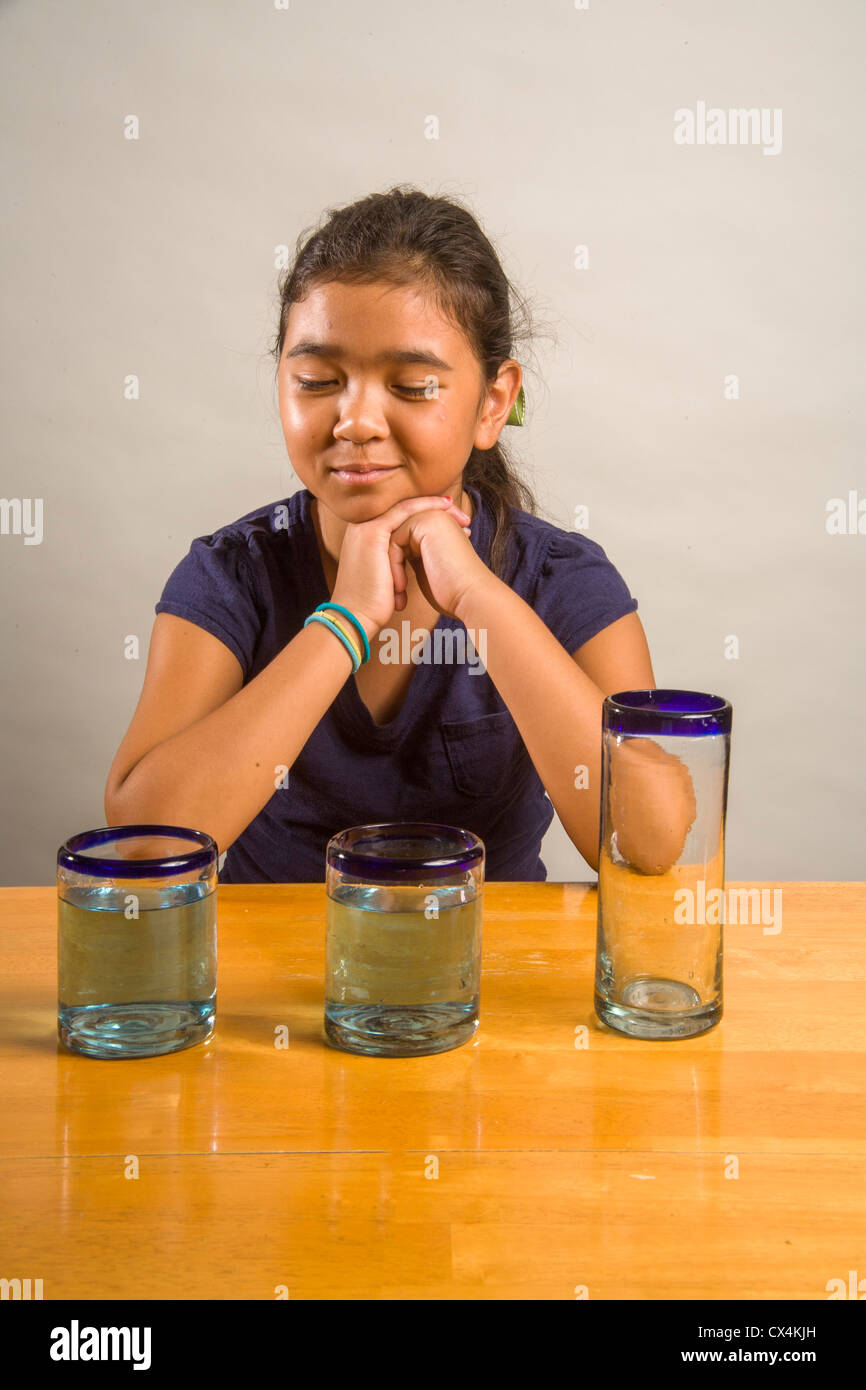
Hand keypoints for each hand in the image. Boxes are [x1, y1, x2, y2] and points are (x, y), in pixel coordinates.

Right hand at [329, 494, 477, 634]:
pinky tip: (446, 508)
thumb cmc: (373, 605)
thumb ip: (398, 563)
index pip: (402, 518)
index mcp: (366, 536)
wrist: (354, 618)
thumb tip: (420, 562)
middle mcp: (363, 527)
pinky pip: (404, 511)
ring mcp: (365, 527)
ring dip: (436, 506)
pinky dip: (426, 507)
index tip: (455, 525)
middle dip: (436, 509)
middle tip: (463, 517)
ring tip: (461, 517)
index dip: (429, 517)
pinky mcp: (372, 532)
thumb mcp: (388, 577)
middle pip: (406, 508)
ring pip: (407, 506)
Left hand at [387, 506, 491, 620]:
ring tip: (399, 593)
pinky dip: (394, 566)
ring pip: (393, 540)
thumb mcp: (428, 567)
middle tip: (397, 592)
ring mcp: (431, 516)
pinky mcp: (424, 522)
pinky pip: (394, 541)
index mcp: (441, 525)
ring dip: (392, 568)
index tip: (402, 592)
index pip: (405, 540)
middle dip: (393, 566)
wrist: (471, 597)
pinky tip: (401, 587)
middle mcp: (437, 515)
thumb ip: (414, 554)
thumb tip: (397, 554)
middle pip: (397, 538)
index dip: (399, 565)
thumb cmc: (452, 591)